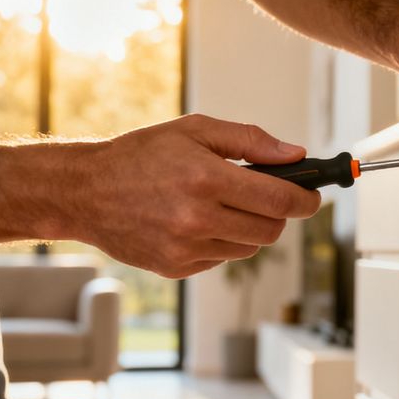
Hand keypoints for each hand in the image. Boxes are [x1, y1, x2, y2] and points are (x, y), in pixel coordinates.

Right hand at [70, 115, 319, 278]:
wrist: (86, 191)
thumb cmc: (141, 155)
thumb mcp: (195, 131)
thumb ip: (250, 141)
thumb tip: (295, 155)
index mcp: (206, 179)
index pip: (280, 200)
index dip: (306, 200)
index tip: (312, 196)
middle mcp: (197, 218)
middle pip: (270, 230)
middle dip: (278, 213)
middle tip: (265, 196)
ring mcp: (186, 248)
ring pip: (248, 248)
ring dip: (248, 228)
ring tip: (221, 204)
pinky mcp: (176, 267)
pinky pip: (220, 258)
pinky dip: (220, 242)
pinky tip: (196, 221)